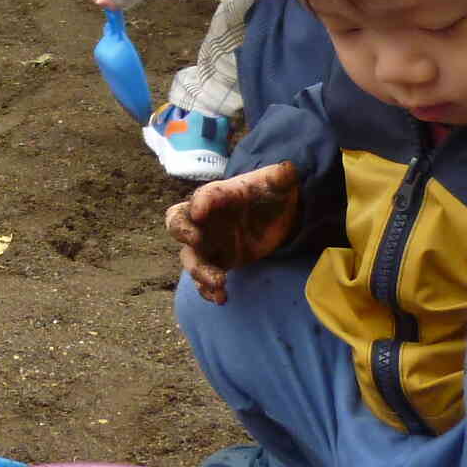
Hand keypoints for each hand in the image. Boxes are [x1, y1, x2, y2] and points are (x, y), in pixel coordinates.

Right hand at [165, 161, 301, 302]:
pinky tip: (221, 298)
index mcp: (218, 195)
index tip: (200, 212)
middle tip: (195, 240)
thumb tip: (287, 168)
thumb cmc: (272, 192)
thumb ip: (280, 176)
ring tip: (219, 282)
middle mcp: (206, 219)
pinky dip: (208, 290)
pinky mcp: (220, 261)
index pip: (204, 195)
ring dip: (199, 271)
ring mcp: (210, 242)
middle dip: (181, 231)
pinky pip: (204, 278)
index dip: (200, 202)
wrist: (280, 214)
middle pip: (179, 223)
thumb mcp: (279, 182)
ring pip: (191, 257)